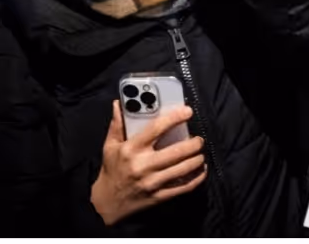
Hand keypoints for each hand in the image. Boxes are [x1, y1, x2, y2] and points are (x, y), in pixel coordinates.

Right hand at [90, 101, 205, 226]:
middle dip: (194, 143)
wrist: (106, 203)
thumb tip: (119, 103)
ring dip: (198, 159)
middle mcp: (143, 165)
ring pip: (183, 169)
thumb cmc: (112, 170)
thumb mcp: (110, 146)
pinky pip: (184, 187)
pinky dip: (197, 178)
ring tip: (200, 153)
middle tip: (199, 139)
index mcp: (131, 149)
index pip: (156, 129)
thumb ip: (117, 124)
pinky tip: (201, 170)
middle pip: (177, 151)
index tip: (188, 111)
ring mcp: (152, 182)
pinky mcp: (159, 196)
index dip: (175, 118)